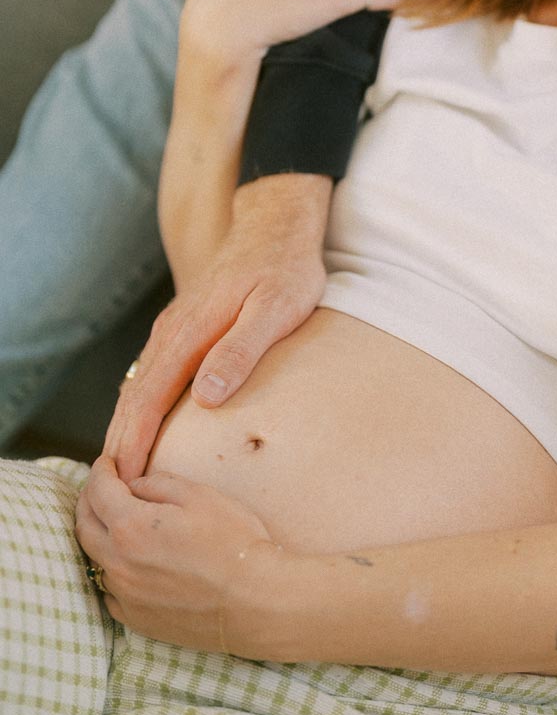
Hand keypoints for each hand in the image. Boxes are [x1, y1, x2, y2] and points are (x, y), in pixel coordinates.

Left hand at [75, 456, 276, 652]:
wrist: (253, 600)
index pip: (99, 491)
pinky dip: (112, 571)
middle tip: (101, 488)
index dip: (101, 471)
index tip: (106, 463)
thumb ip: (159, 484)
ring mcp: (125, 595)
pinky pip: (110, 591)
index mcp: (131, 527)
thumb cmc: (233, 542)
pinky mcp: (136, 619)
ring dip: (99, 536)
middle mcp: (118, 563)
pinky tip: (127, 564)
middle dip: (89, 500)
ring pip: (94, 559)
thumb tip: (136, 486)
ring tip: (113, 523)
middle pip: (85, 525)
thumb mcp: (200, 496)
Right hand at [104, 173, 330, 482]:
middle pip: (136, 394)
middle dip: (121, 441)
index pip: (150, 397)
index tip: (125, 479)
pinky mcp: (184, 325)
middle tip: (113, 489)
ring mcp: (175, 326)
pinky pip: (153, 370)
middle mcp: (173, 331)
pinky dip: (141, 401)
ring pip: (141, 382)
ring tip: (124, 467)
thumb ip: (241, 351)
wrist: (275, 225)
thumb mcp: (275, 310)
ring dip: (127, 423)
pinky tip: (144, 420)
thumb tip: (206, 398)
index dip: (134, 440)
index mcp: (190, 332)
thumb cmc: (284, 269)